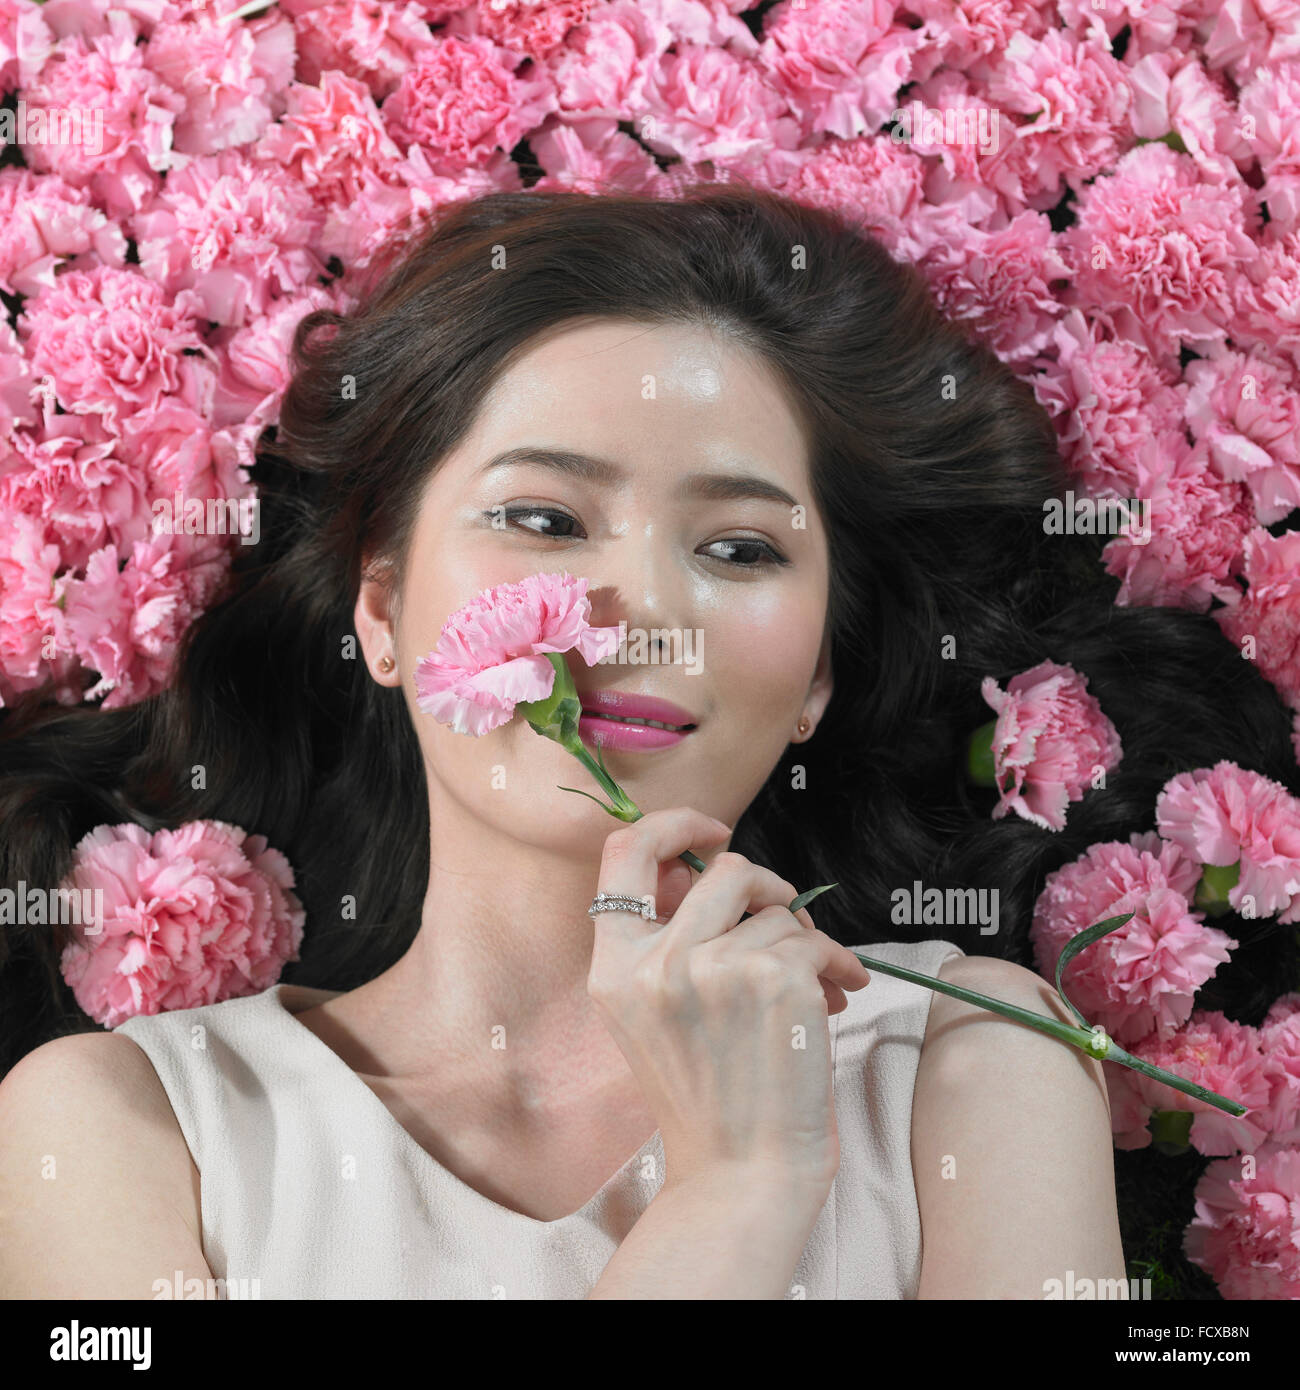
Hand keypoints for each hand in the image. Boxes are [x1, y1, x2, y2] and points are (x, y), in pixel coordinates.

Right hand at [586, 807, 871, 1194]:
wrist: (742, 1178)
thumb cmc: (710, 1101)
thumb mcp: (653, 1017)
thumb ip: (667, 942)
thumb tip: (712, 862)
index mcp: (613, 970)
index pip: (624, 854)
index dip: (673, 824)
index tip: (712, 828)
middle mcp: (654, 964)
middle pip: (724, 867)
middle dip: (768, 886)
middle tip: (785, 921)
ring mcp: (712, 969)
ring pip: (778, 911)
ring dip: (806, 943)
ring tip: (814, 987)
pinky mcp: (772, 980)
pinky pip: (818, 941)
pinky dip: (839, 964)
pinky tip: (840, 996)